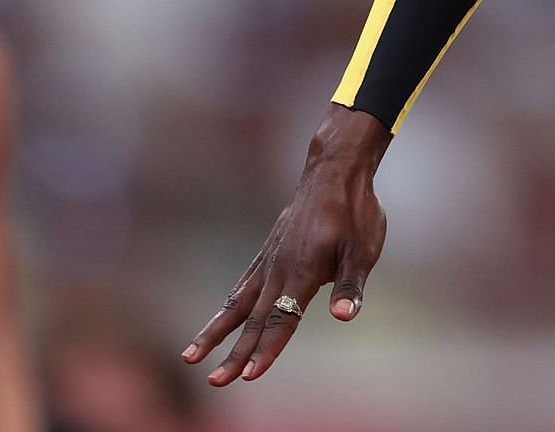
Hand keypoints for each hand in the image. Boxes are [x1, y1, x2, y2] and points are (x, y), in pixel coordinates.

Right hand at [183, 105, 389, 384]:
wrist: (334, 171)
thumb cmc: (355, 211)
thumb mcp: (364, 248)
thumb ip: (350, 285)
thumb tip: (343, 317)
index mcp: (304, 271)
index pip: (283, 319)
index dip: (268, 349)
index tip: (249, 376)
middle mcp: (280, 269)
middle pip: (254, 320)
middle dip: (235, 354)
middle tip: (215, 383)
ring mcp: (269, 261)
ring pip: (238, 305)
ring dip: (215, 333)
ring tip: (190, 358)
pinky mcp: (268, 254)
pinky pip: (241, 286)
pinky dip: (226, 309)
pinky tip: (216, 325)